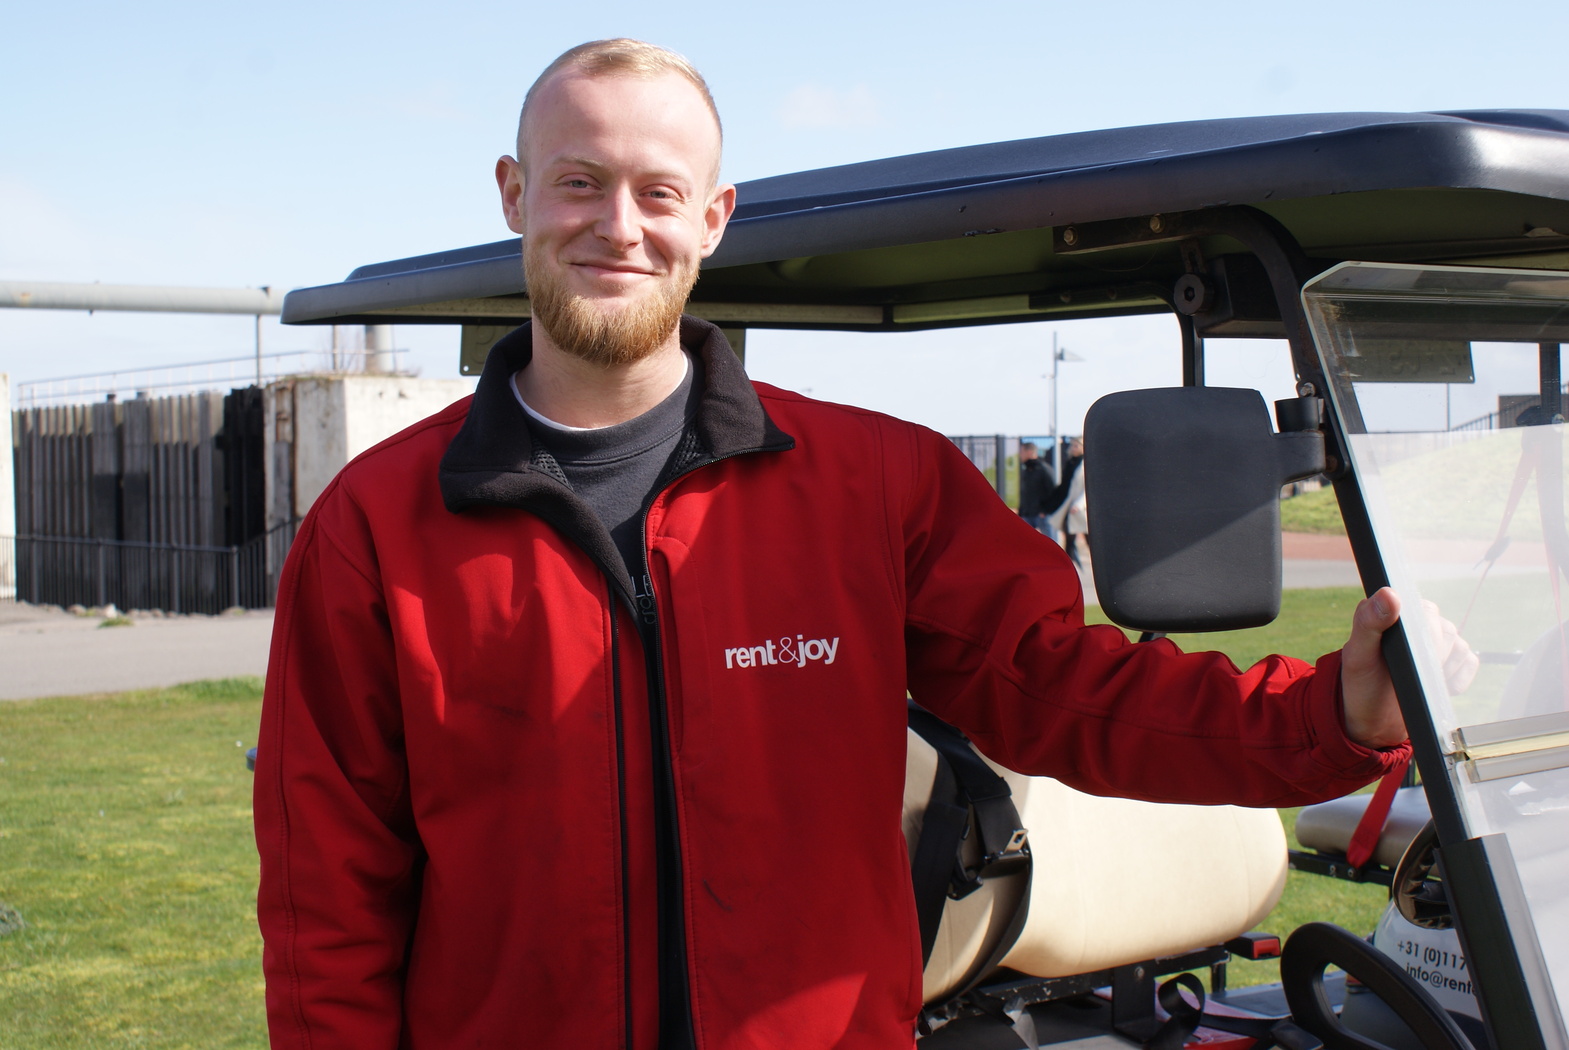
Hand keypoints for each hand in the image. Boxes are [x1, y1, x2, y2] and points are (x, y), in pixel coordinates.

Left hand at [1339, 587, 1479, 749]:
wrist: (1374, 720)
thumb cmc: (1361, 683)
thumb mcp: (1358, 654)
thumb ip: (1368, 622)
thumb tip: (1390, 594)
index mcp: (1395, 612)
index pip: (1424, 611)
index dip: (1421, 635)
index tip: (1408, 656)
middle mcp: (1419, 622)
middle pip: (1446, 631)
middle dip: (1430, 658)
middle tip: (1408, 673)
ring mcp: (1438, 641)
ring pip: (1460, 646)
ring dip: (1442, 670)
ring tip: (1417, 681)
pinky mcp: (1453, 661)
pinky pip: (1470, 661)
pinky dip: (1457, 679)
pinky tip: (1436, 687)